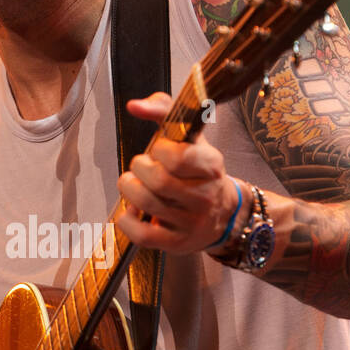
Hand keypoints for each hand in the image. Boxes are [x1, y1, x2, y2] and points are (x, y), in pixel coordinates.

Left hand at [115, 93, 241, 253]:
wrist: (223, 215)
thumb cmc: (197, 172)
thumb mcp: (190, 138)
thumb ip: (164, 111)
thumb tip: (134, 106)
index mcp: (211, 165)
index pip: (176, 155)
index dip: (158, 149)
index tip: (159, 150)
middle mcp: (205, 196)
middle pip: (158, 179)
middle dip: (139, 168)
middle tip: (141, 167)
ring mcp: (192, 223)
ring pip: (146, 203)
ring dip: (129, 189)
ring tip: (133, 184)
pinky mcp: (177, 243)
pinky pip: (141, 233)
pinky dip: (126, 219)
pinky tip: (132, 210)